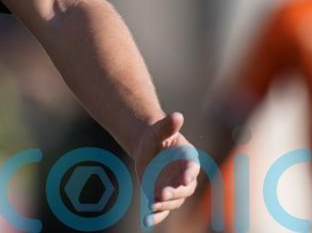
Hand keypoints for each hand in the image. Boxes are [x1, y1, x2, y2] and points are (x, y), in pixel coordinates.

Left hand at [134, 111, 200, 227]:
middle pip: (184, 189)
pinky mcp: (163, 197)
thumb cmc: (155, 137)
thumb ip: (167, 126)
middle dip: (174, 192)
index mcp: (188, 160)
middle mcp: (185, 177)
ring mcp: (174, 189)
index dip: (189, 173)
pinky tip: (146, 222)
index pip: (192, 168)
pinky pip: (162, 210)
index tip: (184, 177)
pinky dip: (156, 217)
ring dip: (164, 205)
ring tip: (152, 205)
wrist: (147, 147)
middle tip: (161, 194)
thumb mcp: (158, 130)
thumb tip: (177, 115)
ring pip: (173, 201)